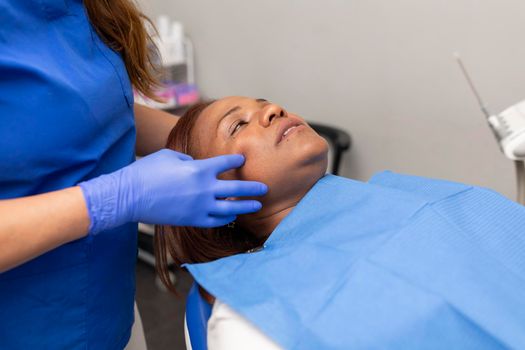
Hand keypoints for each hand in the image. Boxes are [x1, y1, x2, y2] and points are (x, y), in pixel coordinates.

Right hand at [79, 149, 267, 233]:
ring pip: (230, 208)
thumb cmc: (147, 171)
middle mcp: (204, 188)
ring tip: (257, 205)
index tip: (242, 159)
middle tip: (264, 188)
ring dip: (245, 206)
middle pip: (236, 188)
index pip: (225, 163)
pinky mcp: (192, 219)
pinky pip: (215, 221)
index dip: (235, 160)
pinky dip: (225, 218)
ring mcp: (199, 206)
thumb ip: (188, 160)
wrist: (129, 196)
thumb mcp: (169, 156)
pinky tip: (232, 216)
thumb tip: (197, 165)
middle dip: (252, 187)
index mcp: (199, 169)